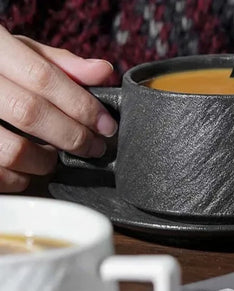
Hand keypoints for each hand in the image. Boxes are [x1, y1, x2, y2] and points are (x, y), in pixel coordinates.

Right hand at [0, 26, 116, 191]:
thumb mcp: (20, 53)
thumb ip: (58, 63)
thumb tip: (103, 72)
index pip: (42, 77)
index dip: (81, 105)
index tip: (106, 125)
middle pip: (30, 113)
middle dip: (73, 136)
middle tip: (93, 147)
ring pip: (12, 150)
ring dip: (45, 162)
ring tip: (53, 157)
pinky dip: (20, 179)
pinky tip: (27, 170)